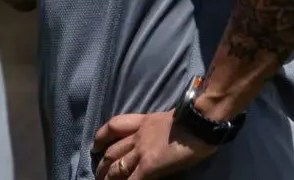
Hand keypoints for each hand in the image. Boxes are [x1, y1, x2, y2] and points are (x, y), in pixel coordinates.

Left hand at [93, 110, 215, 178]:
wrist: (198, 121)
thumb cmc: (191, 119)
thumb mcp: (167, 119)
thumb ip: (156, 128)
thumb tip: (156, 140)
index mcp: (143, 122)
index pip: (114, 127)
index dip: (101, 137)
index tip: (95, 146)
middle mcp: (137, 136)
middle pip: (112, 151)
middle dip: (103, 164)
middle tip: (98, 174)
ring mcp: (141, 152)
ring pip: (117, 168)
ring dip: (108, 178)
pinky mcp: (149, 166)